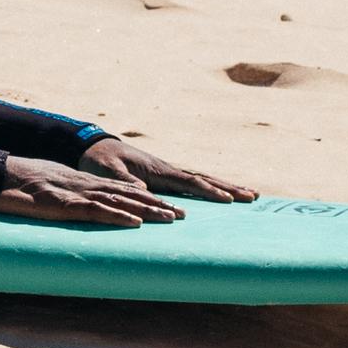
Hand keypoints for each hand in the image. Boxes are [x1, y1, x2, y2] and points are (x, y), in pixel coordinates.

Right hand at [0, 155, 183, 227]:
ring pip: (119, 203)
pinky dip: (118, 217)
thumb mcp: (54, 190)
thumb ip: (72, 196)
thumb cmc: (24, 185)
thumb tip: (85, 206)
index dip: (148, 199)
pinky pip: (96, 211)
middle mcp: (87, 186)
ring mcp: (78, 194)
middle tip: (182, 215)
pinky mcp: (67, 205)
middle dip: (157, 205)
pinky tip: (134, 223)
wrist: (1, 176)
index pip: (123, 190)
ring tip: (170, 219)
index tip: (169, 207)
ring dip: (146, 211)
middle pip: (129, 196)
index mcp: (85, 182)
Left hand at [82, 137, 256, 203]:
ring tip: (249, 194)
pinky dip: (210, 187)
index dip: (209, 191)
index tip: (229, 200)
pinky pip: (193, 182)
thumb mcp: (109, 172)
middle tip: (253, 196)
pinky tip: (219, 193)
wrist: (94, 146)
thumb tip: (146, 192)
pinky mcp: (164, 175)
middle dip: (229, 188)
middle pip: (204, 179)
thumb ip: (126, 182)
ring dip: (226, 187)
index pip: (189, 182)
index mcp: (158, 170)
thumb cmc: (100, 161)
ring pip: (202, 179)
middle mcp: (168, 169)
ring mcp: (168, 171)